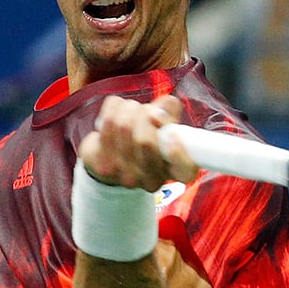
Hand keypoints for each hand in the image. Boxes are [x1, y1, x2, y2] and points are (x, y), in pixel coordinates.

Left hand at [78, 95, 197, 190]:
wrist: (113, 158)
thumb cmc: (147, 137)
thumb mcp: (166, 124)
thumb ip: (171, 111)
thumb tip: (162, 106)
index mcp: (176, 171)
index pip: (185, 170)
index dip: (178, 152)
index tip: (171, 134)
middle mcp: (152, 180)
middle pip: (145, 140)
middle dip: (145, 113)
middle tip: (147, 111)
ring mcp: (126, 176)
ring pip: (123, 126)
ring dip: (129, 108)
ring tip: (131, 110)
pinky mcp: (103, 166)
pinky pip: (107, 122)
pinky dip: (113, 109)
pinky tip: (116, 114)